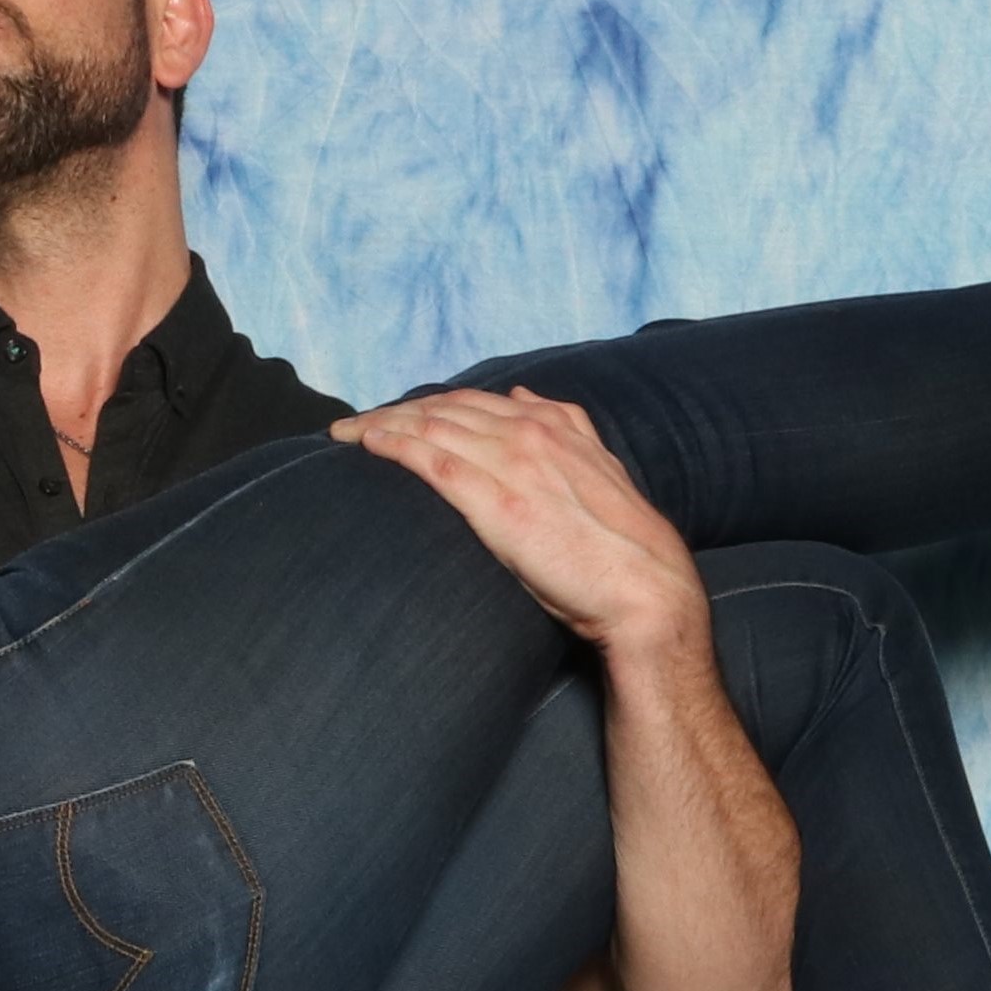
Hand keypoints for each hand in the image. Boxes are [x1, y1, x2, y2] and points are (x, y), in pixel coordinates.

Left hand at [332, 388, 704, 651]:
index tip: (392, 416)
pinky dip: (394, 446)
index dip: (427, 405)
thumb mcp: (597, 470)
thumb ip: (563, 431)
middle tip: (351, 426)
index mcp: (554, 426)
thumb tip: (523, 401)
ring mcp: (512, 463)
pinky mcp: (496, 502)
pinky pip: (433, 459)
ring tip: (344, 435)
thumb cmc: (620, 546)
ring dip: (381, 425)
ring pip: (431, 426)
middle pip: (443, 408)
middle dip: (392, 412)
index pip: (473, 402)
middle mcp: (530, 433)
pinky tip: (365, 445)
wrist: (646, 589)